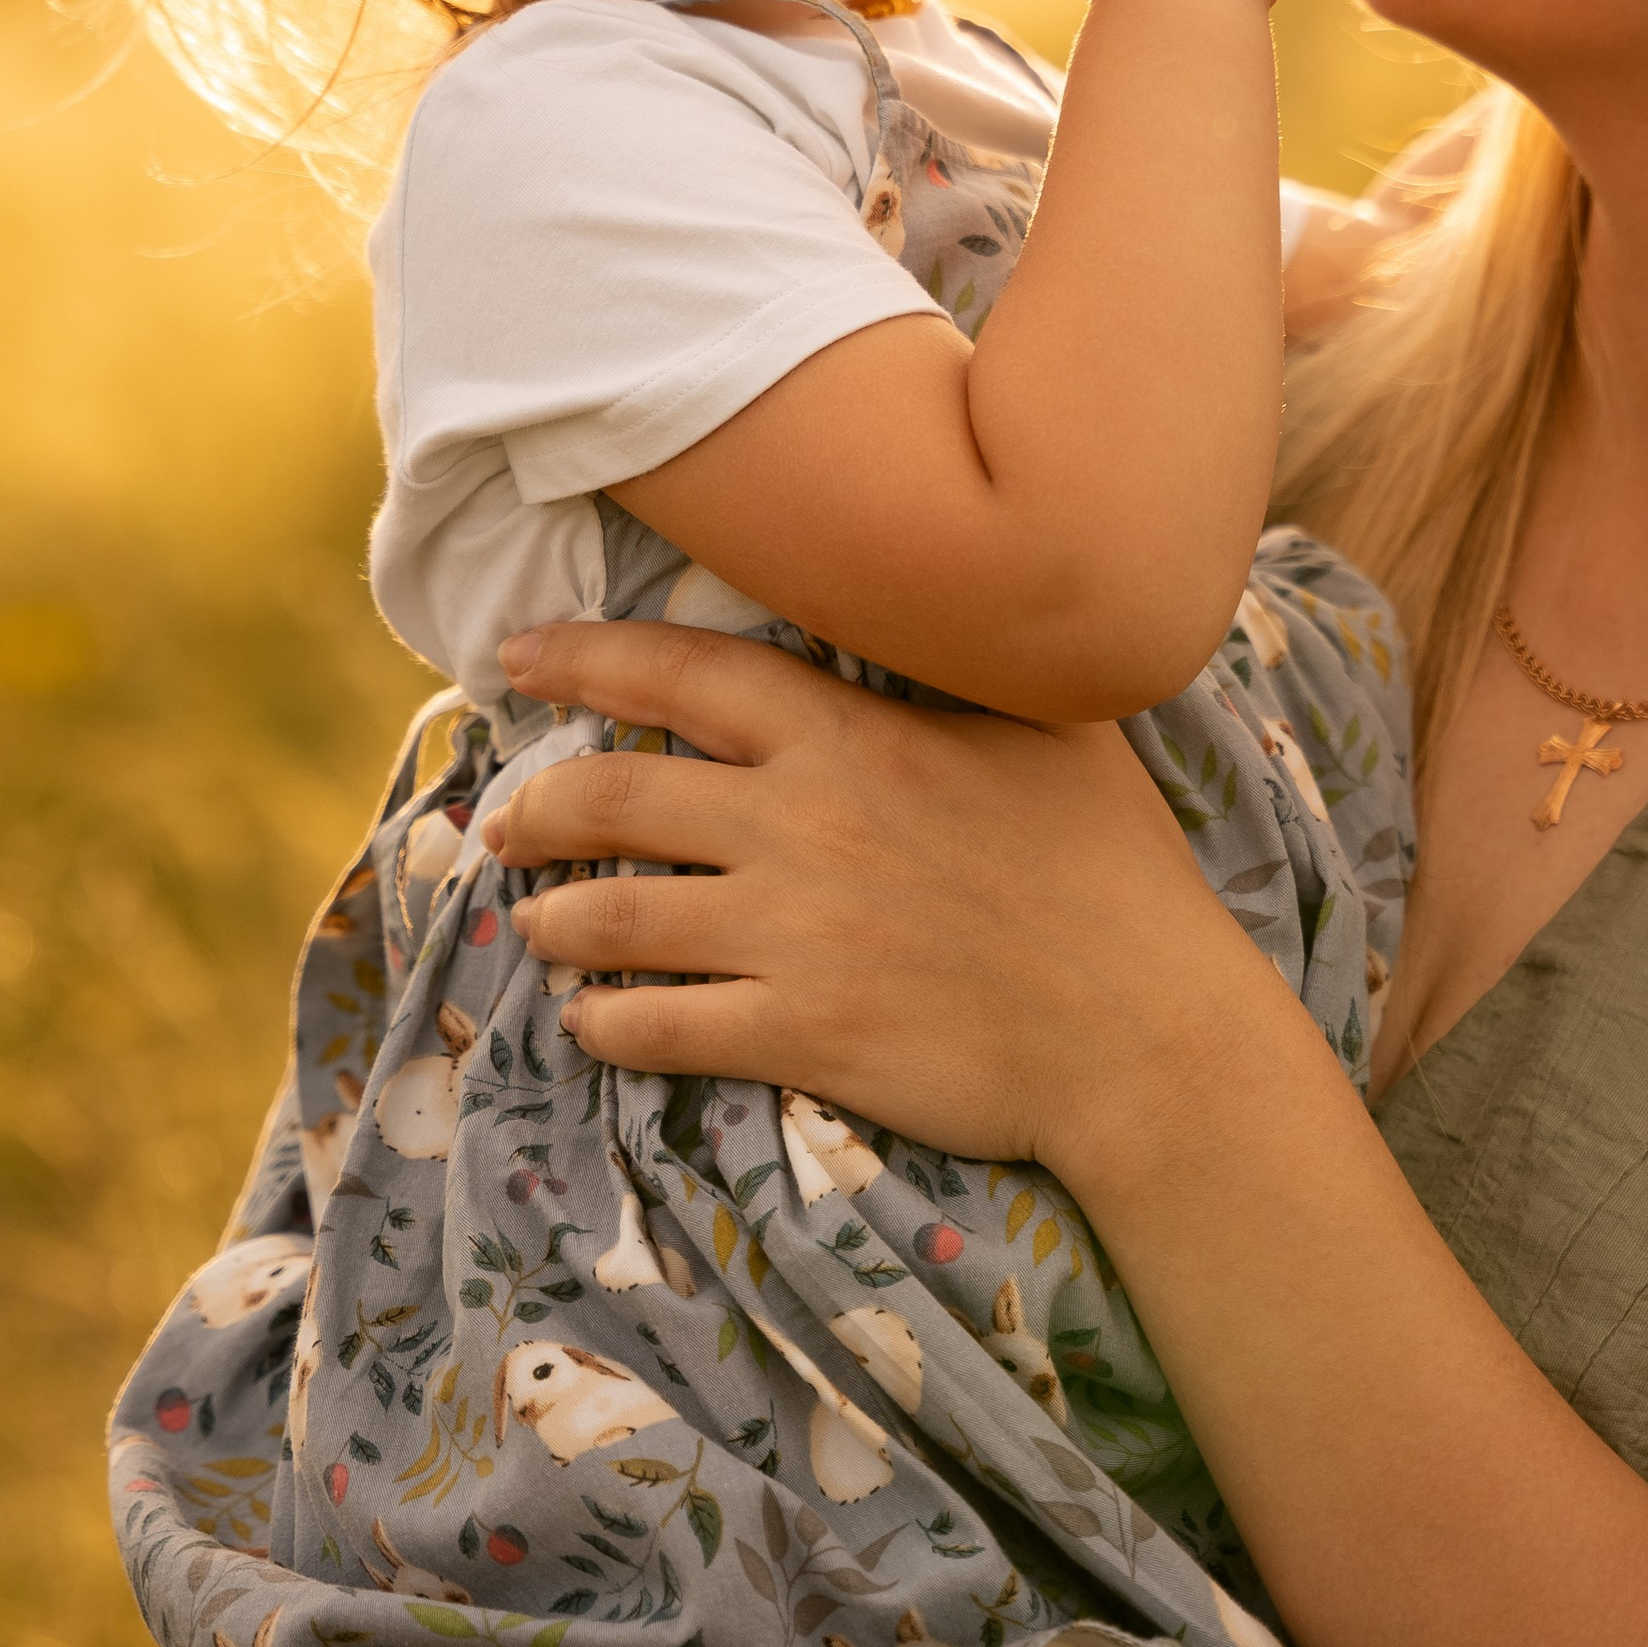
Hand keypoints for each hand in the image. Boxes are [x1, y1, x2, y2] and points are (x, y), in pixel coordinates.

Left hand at [480, 620, 1264, 1172]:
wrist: (1143, 1027)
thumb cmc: (1112, 868)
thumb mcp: (1051, 728)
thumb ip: (965, 674)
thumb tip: (938, 612)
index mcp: (852, 737)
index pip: (684, 673)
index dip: (585, 656)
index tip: (518, 655)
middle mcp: (800, 824)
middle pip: (615, 795)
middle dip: (536, 806)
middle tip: (504, 820)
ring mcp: (791, 934)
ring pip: (612, 918)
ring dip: (553, 918)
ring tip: (535, 922)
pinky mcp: (796, 1034)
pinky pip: (655, 1028)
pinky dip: (603, 1024)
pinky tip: (591, 1021)